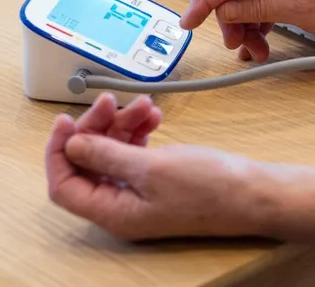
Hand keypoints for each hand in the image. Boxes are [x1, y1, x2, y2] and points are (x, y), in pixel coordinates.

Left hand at [45, 93, 266, 240]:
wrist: (254, 193)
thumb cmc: (211, 188)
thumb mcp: (152, 168)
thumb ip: (106, 155)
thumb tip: (71, 145)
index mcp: (113, 213)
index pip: (64, 185)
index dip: (60, 151)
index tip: (67, 121)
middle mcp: (121, 206)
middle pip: (88, 163)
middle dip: (97, 128)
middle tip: (112, 101)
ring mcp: (140, 193)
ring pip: (113, 153)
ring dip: (122, 125)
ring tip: (145, 105)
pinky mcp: (157, 180)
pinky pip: (135, 152)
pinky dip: (139, 131)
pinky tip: (154, 115)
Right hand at [178, 0, 314, 61]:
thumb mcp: (301, 10)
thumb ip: (258, 8)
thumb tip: (224, 10)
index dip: (204, 0)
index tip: (189, 22)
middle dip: (231, 18)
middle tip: (238, 45)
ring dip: (247, 22)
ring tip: (257, 48)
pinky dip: (260, 16)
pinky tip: (264, 36)